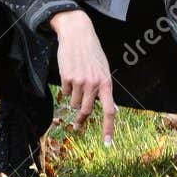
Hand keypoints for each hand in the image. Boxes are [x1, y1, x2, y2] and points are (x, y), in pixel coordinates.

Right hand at [50, 10, 116, 143]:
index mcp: (106, 82)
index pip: (109, 110)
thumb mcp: (103, 69)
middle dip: (81, 120)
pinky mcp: (67, 77)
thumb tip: (111, 109)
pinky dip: (66, 87)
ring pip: (73, 103)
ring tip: (77, 81)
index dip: (108, 128)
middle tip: (77, 126)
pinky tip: (70, 73)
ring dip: (73, 98)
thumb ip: (105, 88)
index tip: (106, 143)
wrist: (78, 34)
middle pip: (85, 111)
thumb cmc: (92, 52)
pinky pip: (65, 92)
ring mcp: (80, 81)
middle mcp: (94, 83)